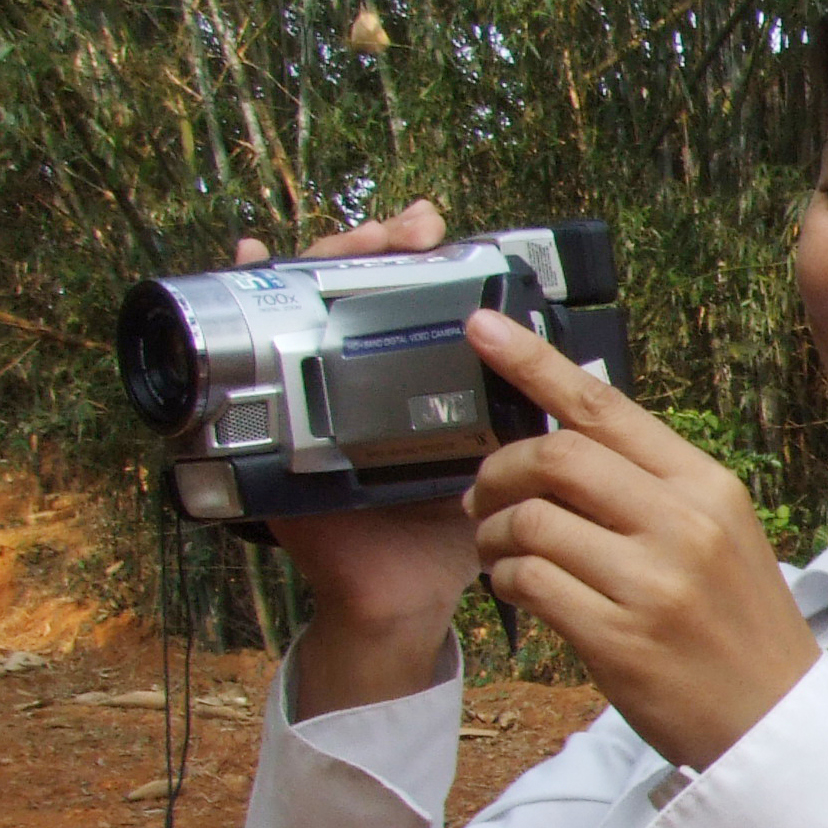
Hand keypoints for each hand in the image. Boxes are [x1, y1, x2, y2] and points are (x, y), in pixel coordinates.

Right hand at [238, 202, 485, 715]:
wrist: (404, 595)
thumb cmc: (451, 531)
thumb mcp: (494, 463)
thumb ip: (526, 418)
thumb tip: (583, 367)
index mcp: (409, 380)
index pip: (404, 295)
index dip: (415, 255)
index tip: (439, 231)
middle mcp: (354, 375)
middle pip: (349, 283)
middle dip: (372, 244)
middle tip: (404, 233)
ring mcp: (307, 389)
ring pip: (300, 300)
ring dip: (318, 257)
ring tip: (349, 241)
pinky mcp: (271, 417)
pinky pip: (250, 350)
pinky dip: (245, 298)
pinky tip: (249, 257)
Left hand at [460, 311, 821, 769]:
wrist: (775, 723)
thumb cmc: (736, 627)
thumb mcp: (718, 536)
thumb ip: (652, 486)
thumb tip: (562, 436)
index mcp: (709, 487)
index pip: (606, 408)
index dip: (533, 363)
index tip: (480, 326)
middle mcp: (685, 525)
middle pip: (554, 456)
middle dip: (498, 471)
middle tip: (483, 498)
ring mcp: (654, 583)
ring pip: (530, 521)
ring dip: (492, 534)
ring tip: (500, 554)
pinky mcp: (621, 638)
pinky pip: (529, 581)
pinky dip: (504, 579)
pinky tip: (516, 590)